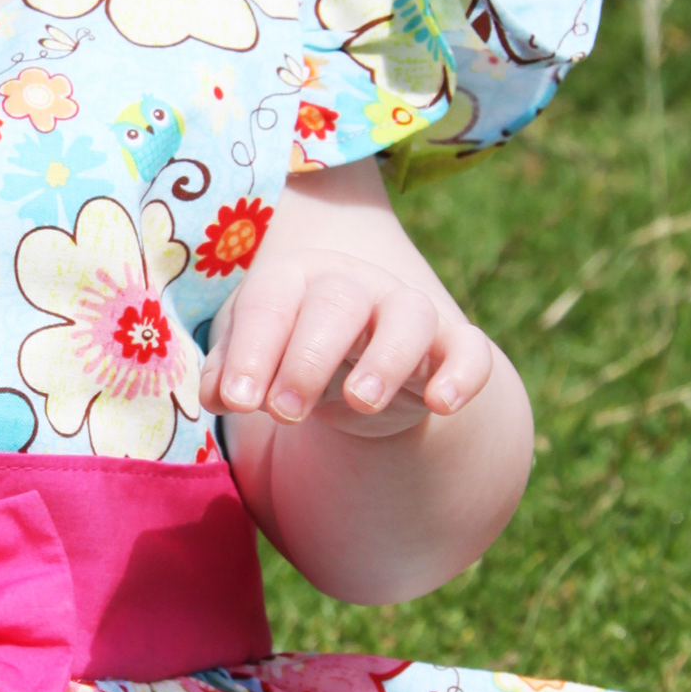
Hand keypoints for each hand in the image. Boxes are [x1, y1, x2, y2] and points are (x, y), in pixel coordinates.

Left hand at [198, 243, 493, 437]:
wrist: (356, 374)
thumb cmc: (291, 358)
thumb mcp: (254, 364)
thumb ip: (228, 376)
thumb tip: (219, 394)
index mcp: (296, 278)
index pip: (272, 301)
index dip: (254, 350)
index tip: (238, 401)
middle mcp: (354, 285)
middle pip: (336, 303)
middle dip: (307, 359)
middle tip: (283, 413)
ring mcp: (407, 311)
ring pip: (409, 315)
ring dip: (385, 358)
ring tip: (360, 402)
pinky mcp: (452, 346)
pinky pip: (471, 350)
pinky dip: (463, 373)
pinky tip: (442, 404)